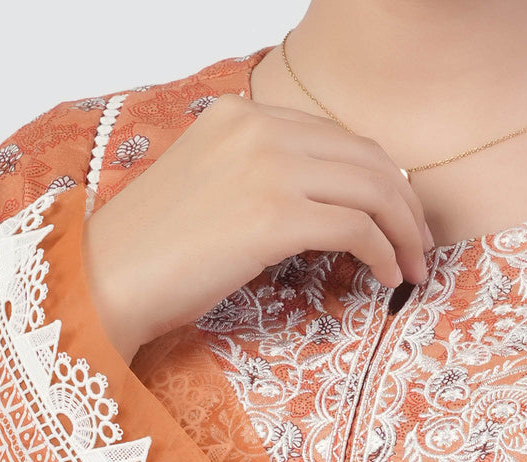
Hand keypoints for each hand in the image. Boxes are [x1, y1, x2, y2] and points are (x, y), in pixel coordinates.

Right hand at [81, 92, 434, 362]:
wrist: (107, 279)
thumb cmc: (155, 252)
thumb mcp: (212, 188)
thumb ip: (263, 177)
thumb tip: (328, 205)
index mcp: (243, 116)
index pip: (339, 138)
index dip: (381, 179)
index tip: (399, 217)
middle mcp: (259, 130)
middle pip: (367, 157)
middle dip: (405, 205)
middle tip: (420, 245)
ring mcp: (267, 169)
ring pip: (372, 189)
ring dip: (404, 233)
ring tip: (413, 268)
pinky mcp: (273, 216)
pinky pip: (357, 228)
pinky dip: (384, 253)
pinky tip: (388, 278)